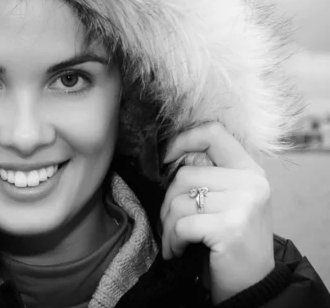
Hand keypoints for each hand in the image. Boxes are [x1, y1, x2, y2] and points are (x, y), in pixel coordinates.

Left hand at [160, 122, 273, 303]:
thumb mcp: (229, 200)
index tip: (166, 158)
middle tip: (171, 224)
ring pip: (178, 200)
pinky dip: (173, 241)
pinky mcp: (230, 227)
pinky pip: (181, 224)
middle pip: (185, 173)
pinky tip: (179, 251)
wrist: (253, 286)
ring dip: (168, 225)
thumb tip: (170, 156)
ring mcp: (243, 204)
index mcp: (250, 170)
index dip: (182, 140)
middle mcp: (251, 182)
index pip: (212, 132)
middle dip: (168, 201)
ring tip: (176, 241)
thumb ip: (209, 175)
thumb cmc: (231, 242)